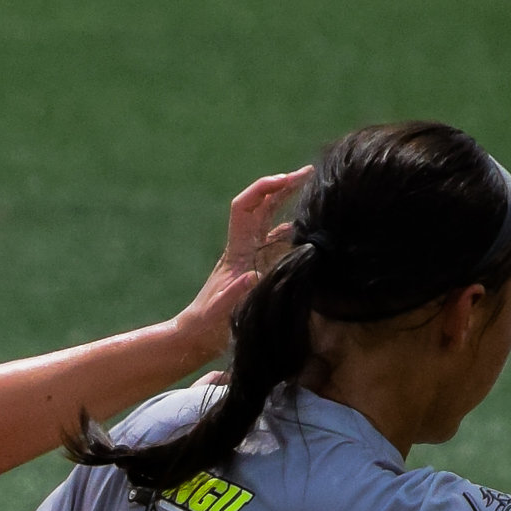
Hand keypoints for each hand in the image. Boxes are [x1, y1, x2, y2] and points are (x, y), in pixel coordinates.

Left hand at [167, 166, 310, 369]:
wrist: (196, 337)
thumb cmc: (206, 327)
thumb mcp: (219, 312)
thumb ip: (233, 294)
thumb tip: (251, 276)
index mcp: (235, 251)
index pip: (245, 208)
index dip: (263, 188)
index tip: (286, 180)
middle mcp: (243, 248)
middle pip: (262, 206)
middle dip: (282, 185)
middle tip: (309, 173)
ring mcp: (251, 257)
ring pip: (271, 221)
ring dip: (289, 203)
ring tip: (314, 192)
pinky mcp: (257, 269)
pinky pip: (276, 243)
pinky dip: (292, 231)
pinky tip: (307, 230)